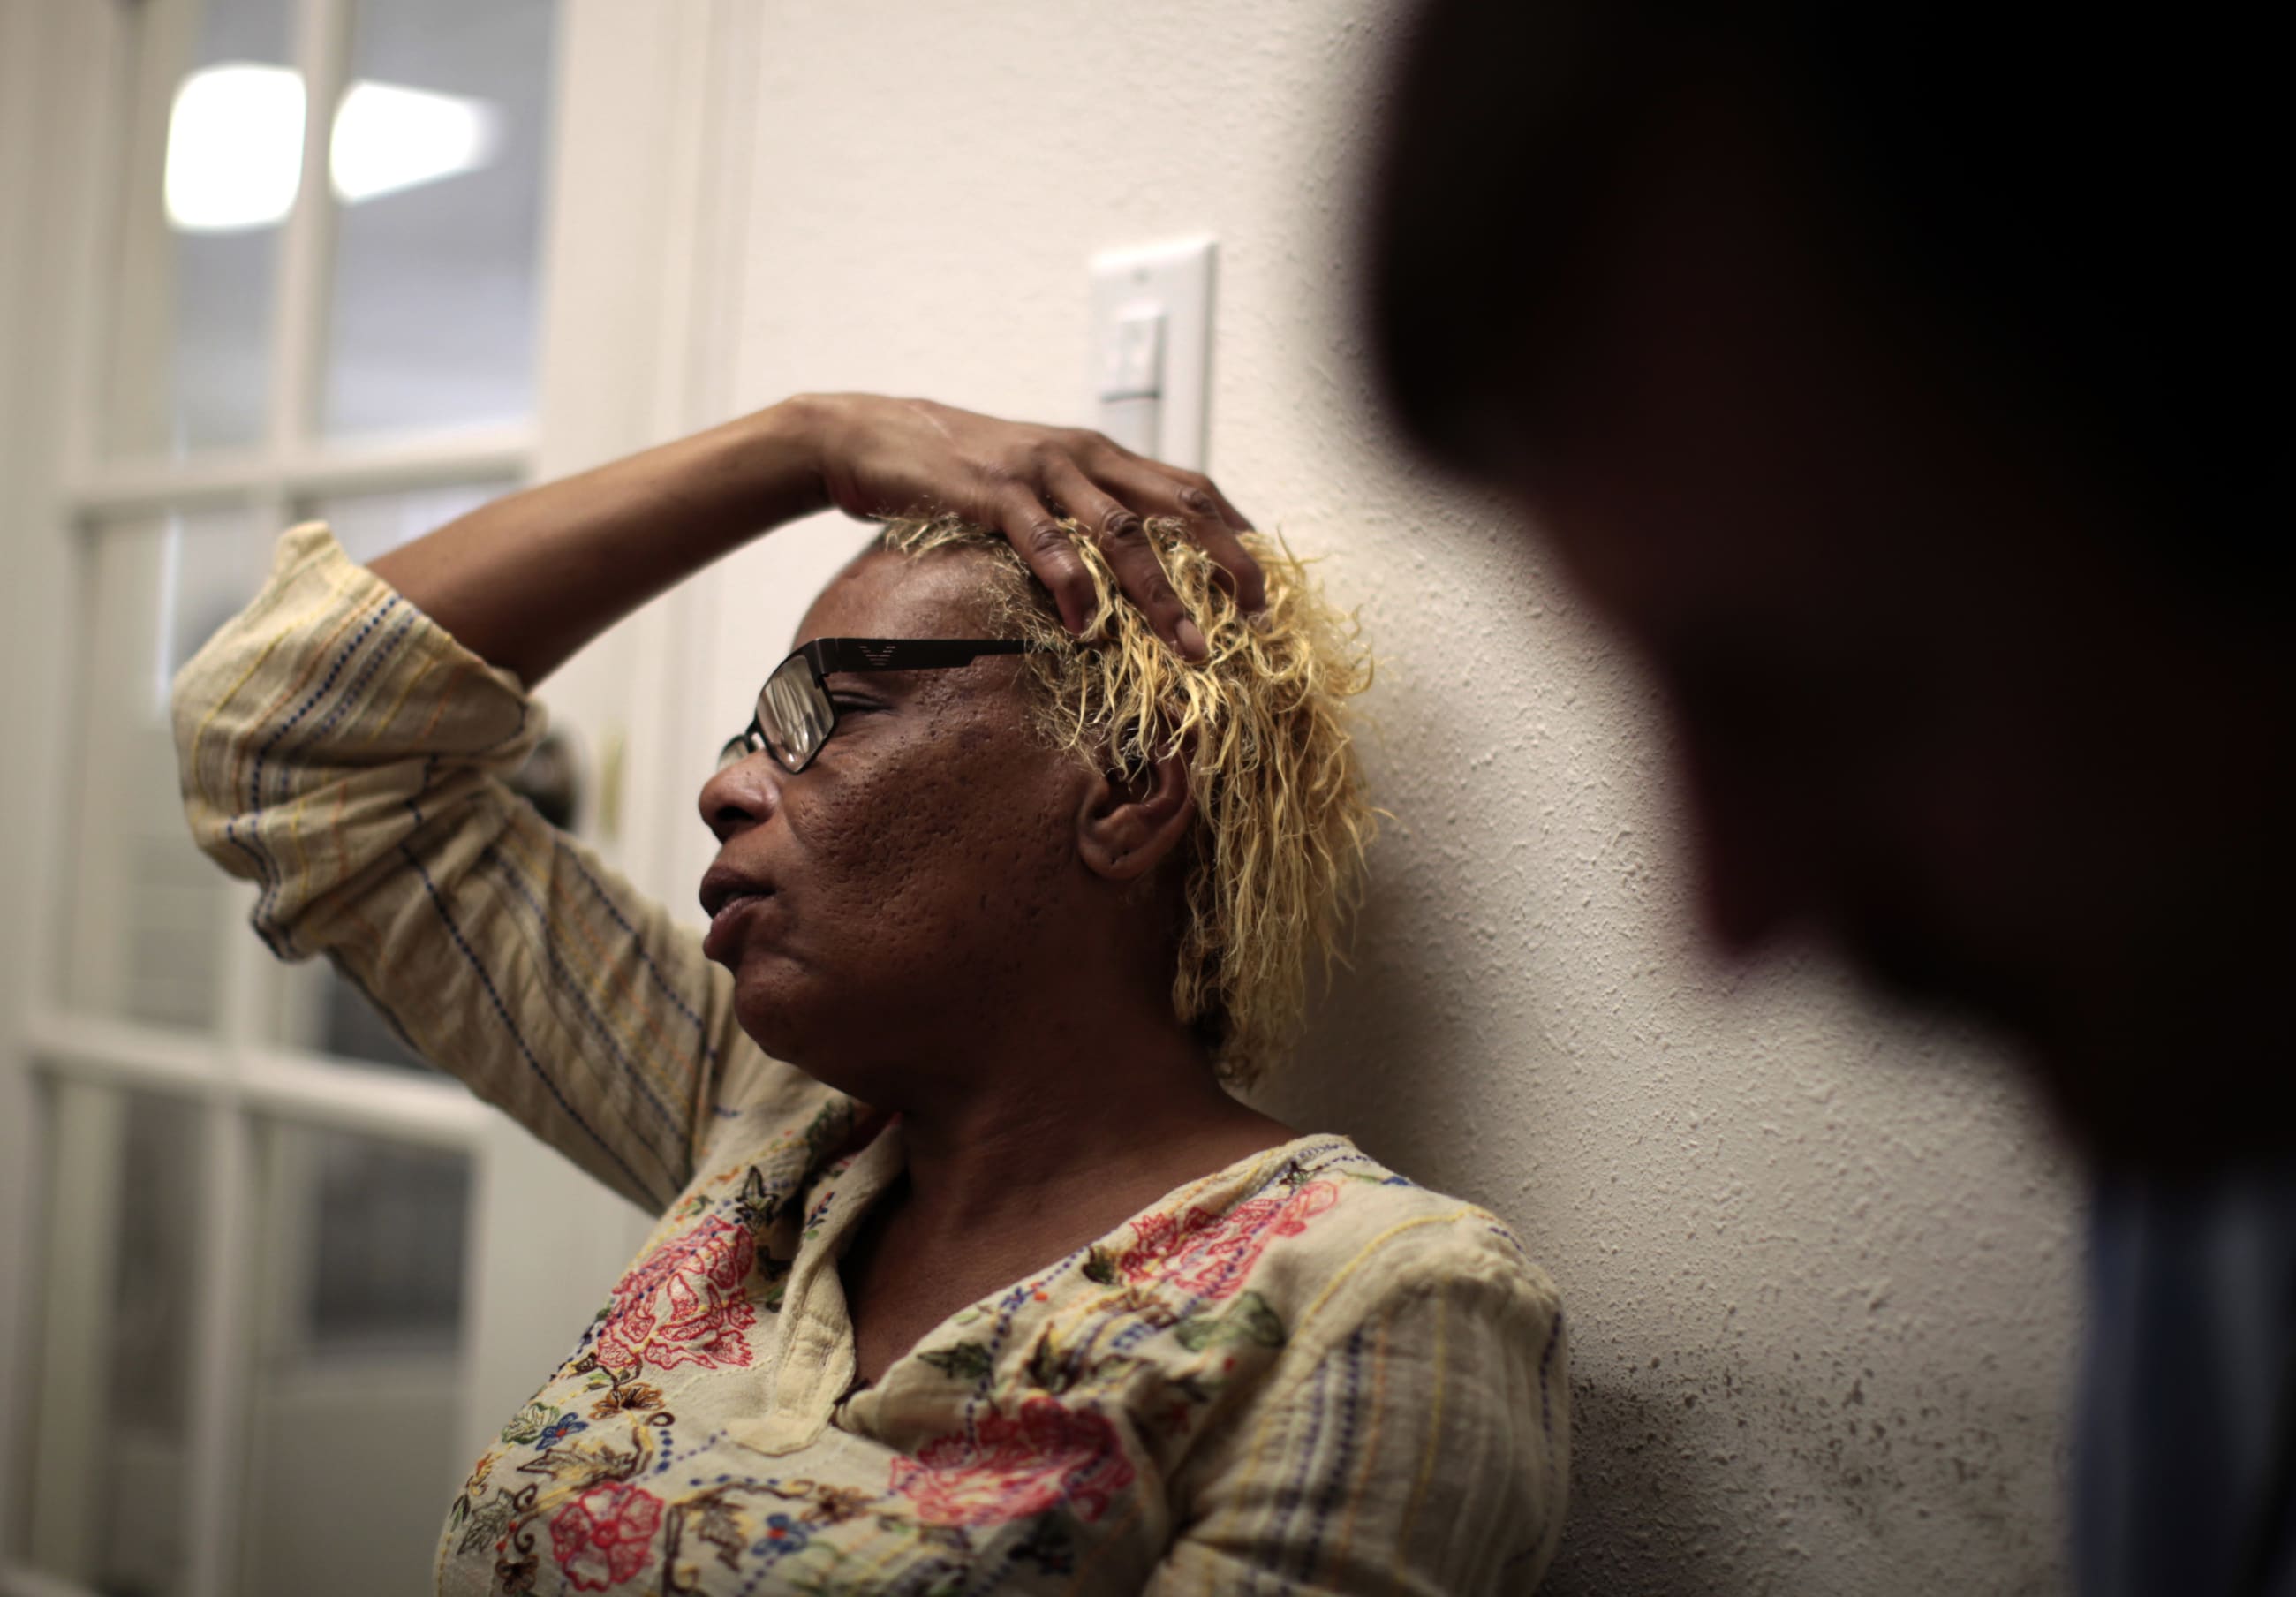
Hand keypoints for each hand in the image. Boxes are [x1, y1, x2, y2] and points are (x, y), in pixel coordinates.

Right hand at [794, 393, 1262, 656]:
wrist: (869, 436)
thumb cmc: (956, 474)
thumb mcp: (1035, 486)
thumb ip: (1080, 514)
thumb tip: (1125, 574)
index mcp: (1100, 455)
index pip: (1191, 487)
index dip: (1237, 533)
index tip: (1268, 586)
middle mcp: (1082, 455)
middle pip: (1179, 504)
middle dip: (1227, 561)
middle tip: (1257, 617)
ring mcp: (1040, 471)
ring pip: (1123, 531)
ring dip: (1164, 594)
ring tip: (1192, 646)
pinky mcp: (992, 492)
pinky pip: (1044, 541)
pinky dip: (1072, 585)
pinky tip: (1085, 626)